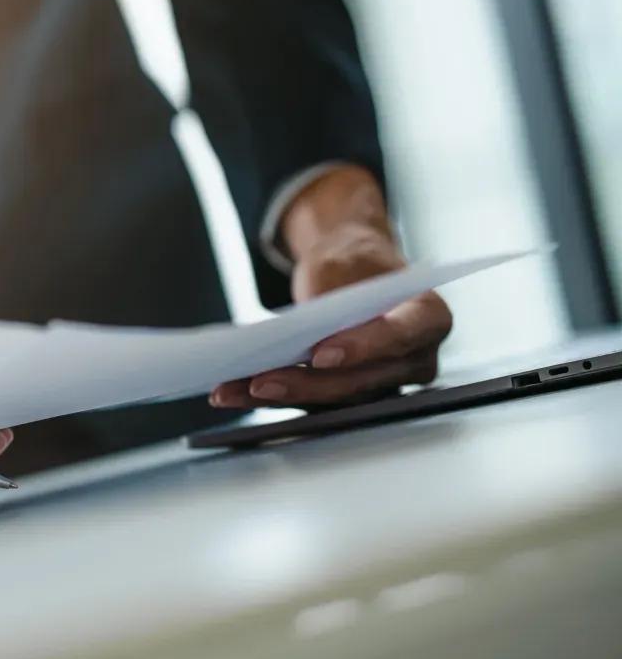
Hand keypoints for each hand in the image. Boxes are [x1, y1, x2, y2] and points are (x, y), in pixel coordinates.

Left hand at [210, 167, 451, 408]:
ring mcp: (383, 382)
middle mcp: (413, 359)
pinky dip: (271, 396)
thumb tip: (291, 332)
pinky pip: (312, 401)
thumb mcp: (343, 258)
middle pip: (360, 381)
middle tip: (262, 381)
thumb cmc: (354, 262)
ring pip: (331, 399)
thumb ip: (329, 293)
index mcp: (428, 317)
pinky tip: (232, 392)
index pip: (399, 337)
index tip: (320, 355)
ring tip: (230, 391)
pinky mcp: (350, 394)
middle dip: (306, 384)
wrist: (353, 269)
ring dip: (278, 396)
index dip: (360, 349)